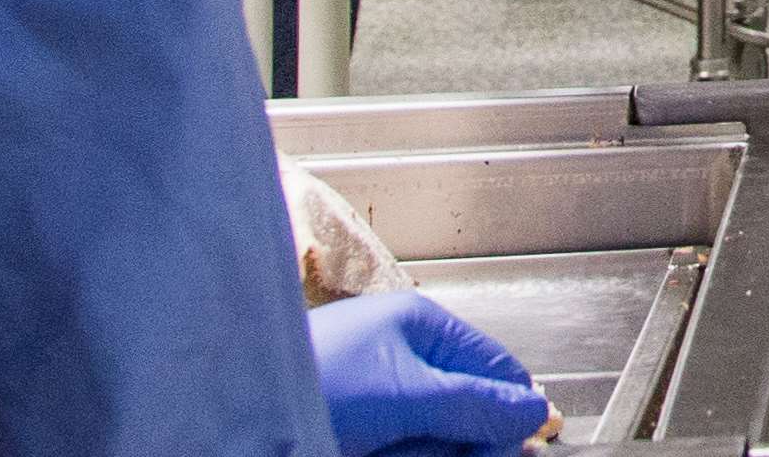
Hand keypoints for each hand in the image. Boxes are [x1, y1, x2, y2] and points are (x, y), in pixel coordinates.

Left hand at [310, 289, 554, 456]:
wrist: (234, 412)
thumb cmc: (315, 387)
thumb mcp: (408, 396)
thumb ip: (475, 405)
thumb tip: (534, 410)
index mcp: (420, 325)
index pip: (494, 366)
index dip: (507, 412)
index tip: (509, 452)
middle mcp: (401, 353)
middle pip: (465, 408)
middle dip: (454, 442)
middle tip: (417, 451)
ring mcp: (376, 391)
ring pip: (430, 436)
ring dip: (421, 452)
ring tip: (384, 450)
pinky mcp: (355, 422)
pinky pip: (400, 445)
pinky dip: (396, 453)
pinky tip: (373, 452)